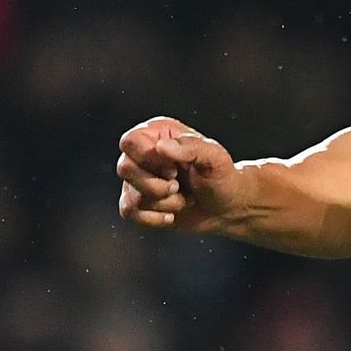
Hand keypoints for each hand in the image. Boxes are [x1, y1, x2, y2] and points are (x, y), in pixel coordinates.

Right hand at [116, 117, 240, 232]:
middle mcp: (144, 153)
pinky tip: (172, 215)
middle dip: (156, 185)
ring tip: (185, 198)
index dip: (149, 159)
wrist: (226, 206)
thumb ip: (191, 147)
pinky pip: (128, 212)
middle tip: (179, 185)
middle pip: (125, 168)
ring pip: (130, 194)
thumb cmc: (222, 175)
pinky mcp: (137, 201)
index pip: (131, 141)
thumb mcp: (215, 157)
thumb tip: (161, 146)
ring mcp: (138, 178)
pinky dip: (153, 218)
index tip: (174, 169)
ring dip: (163, 203)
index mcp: (160, 133)